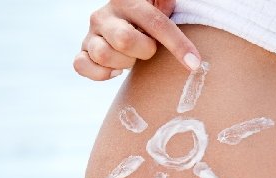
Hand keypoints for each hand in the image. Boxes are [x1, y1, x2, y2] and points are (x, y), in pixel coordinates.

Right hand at [73, 0, 201, 80]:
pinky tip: (115, 70)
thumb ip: (166, 3)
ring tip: (132, 58)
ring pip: (103, 54)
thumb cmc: (151, 18)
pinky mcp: (83, 51)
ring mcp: (91, 33)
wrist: (126, 22)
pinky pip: (81, 65)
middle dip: (144, 51)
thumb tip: (171, 4)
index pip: (155, 22)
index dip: (177, 44)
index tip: (194, 63)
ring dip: (124, 63)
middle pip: (124, 40)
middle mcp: (104, 14)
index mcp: (128, 0)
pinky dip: (99, 73)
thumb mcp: (162, 5)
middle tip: (148, 50)